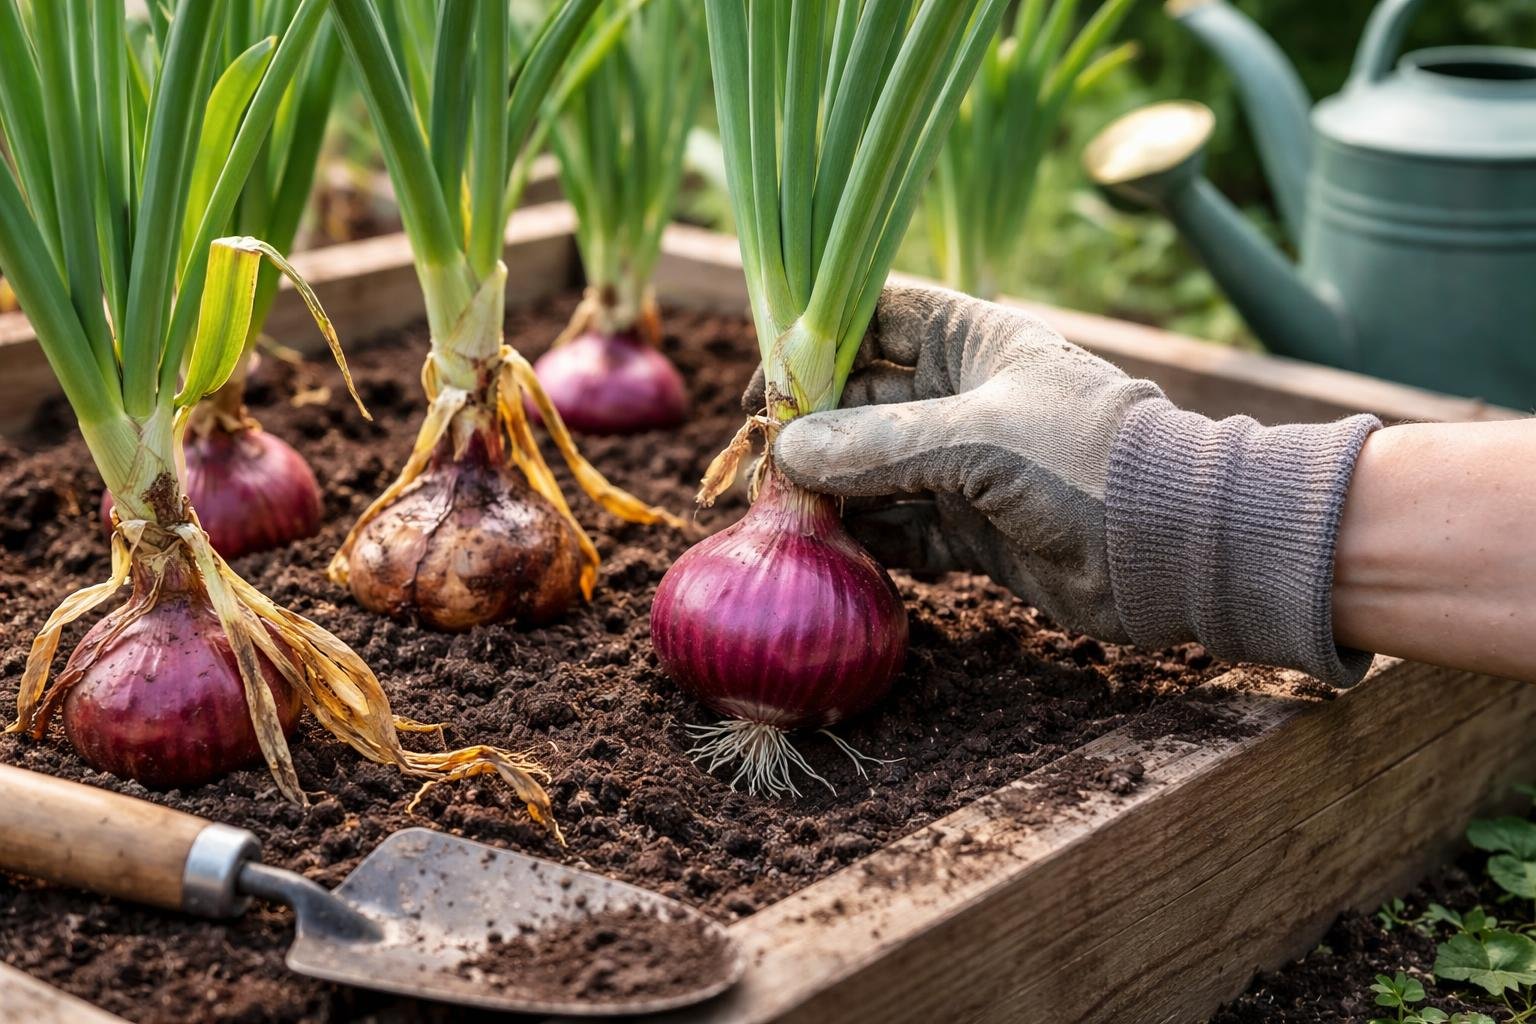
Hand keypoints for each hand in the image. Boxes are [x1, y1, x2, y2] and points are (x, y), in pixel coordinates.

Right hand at [766, 286, 1162, 640]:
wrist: (1180, 549)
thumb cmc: (1088, 462)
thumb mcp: (980, 439)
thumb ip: (882, 444)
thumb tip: (792, 451)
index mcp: (972, 344)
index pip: (876, 316)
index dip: (818, 339)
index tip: (770, 383)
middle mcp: (962, 400)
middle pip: (862, 400)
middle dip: (815, 430)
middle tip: (766, 464)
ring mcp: (967, 468)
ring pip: (877, 471)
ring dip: (834, 492)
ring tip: (788, 513)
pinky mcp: (975, 532)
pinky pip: (904, 531)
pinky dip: (871, 541)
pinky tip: (837, 551)